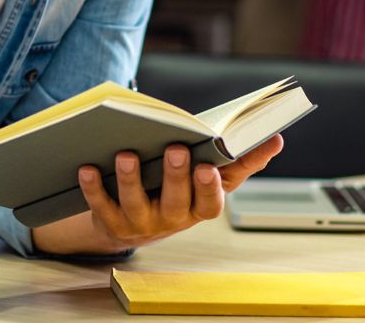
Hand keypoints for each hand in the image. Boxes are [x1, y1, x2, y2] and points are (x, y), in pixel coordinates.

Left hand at [76, 135, 283, 250]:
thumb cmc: (179, 186)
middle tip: (175, 149)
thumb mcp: (210, 175)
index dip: (214, 185)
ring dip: (132, 179)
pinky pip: (102, 207)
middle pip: (178, 201)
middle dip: (177, 176)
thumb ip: (238, 159)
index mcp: (202, 206)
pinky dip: (94, 188)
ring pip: (138, 204)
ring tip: (126, 154)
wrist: (135, 221)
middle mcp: (175, 219)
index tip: (211, 165)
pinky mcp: (113, 224)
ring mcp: (143, 224)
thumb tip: (276, 139)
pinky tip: (87, 167)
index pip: (215, 199)